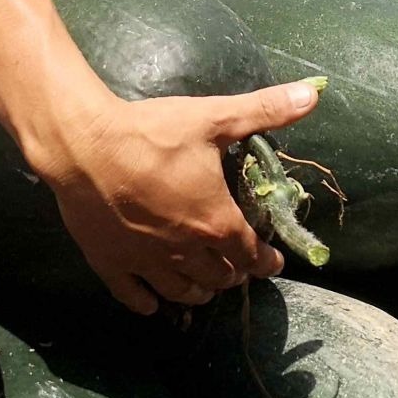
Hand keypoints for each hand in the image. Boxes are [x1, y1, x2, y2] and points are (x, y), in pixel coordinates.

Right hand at [37, 80, 321, 314]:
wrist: (84, 147)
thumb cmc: (151, 133)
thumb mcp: (213, 117)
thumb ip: (265, 110)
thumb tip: (313, 95)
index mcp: (215, 222)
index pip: (250, 253)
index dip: (265, 260)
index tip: (272, 263)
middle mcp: (185, 252)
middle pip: (218, 277)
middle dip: (232, 274)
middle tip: (236, 266)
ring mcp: (146, 263)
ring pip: (181, 292)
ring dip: (199, 292)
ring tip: (204, 288)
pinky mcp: (111, 265)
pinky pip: (134, 296)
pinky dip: (148, 303)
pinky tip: (152, 303)